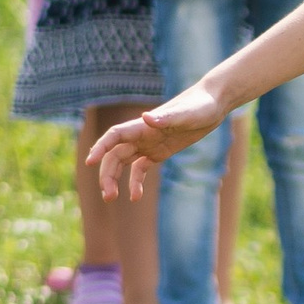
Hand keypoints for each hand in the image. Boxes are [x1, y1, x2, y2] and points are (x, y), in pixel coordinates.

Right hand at [88, 86, 224, 199]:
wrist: (212, 106)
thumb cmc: (200, 105)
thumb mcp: (187, 114)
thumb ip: (167, 117)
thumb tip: (146, 118)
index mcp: (142, 125)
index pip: (114, 136)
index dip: (101, 147)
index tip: (90, 162)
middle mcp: (141, 134)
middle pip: (114, 154)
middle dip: (107, 174)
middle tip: (108, 196)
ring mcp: (148, 144)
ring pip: (123, 163)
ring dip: (115, 179)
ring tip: (111, 198)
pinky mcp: (158, 152)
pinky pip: (140, 168)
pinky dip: (135, 182)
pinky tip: (135, 197)